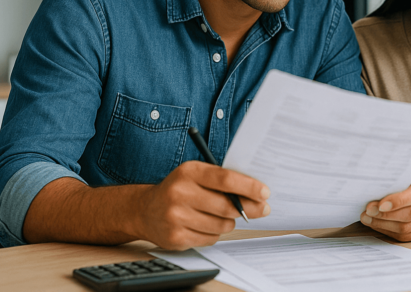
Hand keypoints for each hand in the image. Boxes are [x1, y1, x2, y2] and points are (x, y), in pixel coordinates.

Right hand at [135, 161, 269, 249]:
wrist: (144, 210)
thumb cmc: (179, 189)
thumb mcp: (196, 175)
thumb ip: (222, 180)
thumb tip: (257, 193)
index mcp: (188, 172)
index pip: (225, 179)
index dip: (249, 187)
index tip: (265, 192)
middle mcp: (180, 193)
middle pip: (226, 205)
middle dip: (249, 208)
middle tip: (261, 209)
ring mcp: (176, 217)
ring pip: (221, 224)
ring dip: (229, 221)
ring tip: (221, 215)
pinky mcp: (175, 237)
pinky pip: (211, 238)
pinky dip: (215, 233)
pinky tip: (205, 224)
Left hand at [360, 169, 410, 241]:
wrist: (408, 184)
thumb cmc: (398, 177)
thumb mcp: (395, 172)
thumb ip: (388, 179)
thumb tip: (370, 190)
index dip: (398, 201)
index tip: (380, 205)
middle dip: (386, 215)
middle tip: (368, 211)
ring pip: (407, 227)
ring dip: (384, 225)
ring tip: (368, 218)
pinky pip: (406, 236)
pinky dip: (388, 232)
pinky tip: (377, 225)